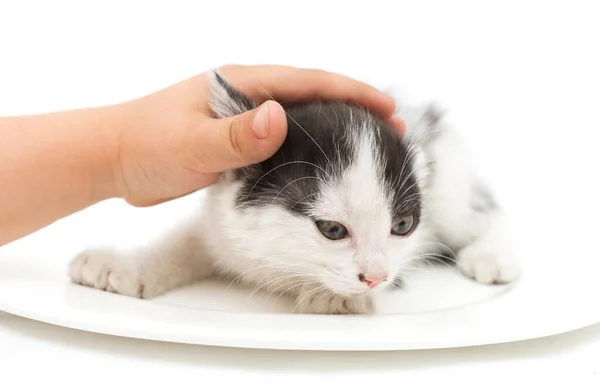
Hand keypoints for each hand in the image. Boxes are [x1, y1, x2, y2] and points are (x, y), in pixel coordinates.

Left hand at [104, 64, 404, 206]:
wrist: (113, 160)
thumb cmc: (145, 143)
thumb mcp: (192, 140)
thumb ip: (236, 135)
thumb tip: (279, 118)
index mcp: (241, 84)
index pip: (308, 82)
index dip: (351, 92)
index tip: (387, 107)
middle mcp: (247, 97)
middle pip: (312, 98)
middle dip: (353, 111)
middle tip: (389, 131)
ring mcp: (242, 120)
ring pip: (299, 122)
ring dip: (332, 131)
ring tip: (365, 150)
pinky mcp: (235, 144)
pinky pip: (280, 144)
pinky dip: (306, 150)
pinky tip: (320, 168)